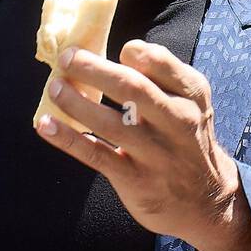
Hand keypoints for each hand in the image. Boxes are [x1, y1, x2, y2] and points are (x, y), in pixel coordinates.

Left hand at [35, 39, 250, 250]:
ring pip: (109, 121)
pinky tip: (45, 124)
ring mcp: (155, 153)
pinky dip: (67, 137)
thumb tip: (119, 53)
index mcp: (191, 95)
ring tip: (54, 87)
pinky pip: (95, 154)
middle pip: (131, 88)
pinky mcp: (135, 179)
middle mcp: (177, 121)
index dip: (132, 52)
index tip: (114, 50)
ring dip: (75, 101)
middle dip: (93, 69)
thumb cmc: (187, 139)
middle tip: (67, 57)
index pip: (159, 62)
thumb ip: (163, 77)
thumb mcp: (192, 104)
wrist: (205, 200)